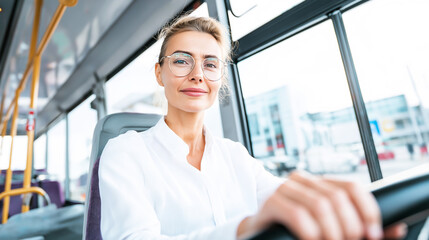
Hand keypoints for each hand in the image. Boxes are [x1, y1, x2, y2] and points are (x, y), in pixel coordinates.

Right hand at [237, 171, 406, 239]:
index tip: (372, 233)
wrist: (256, 233)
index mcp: (318, 183)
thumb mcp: (328, 227)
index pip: (351, 186)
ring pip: (320, 205)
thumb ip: (359, 228)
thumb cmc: (292, 231)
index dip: (367, 209)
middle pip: (337, 197)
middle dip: (350, 226)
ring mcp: (284, 189)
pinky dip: (311, 232)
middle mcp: (302, 180)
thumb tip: (395, 229)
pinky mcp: (270, 203)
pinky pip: (297, 214)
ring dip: (332, 232)